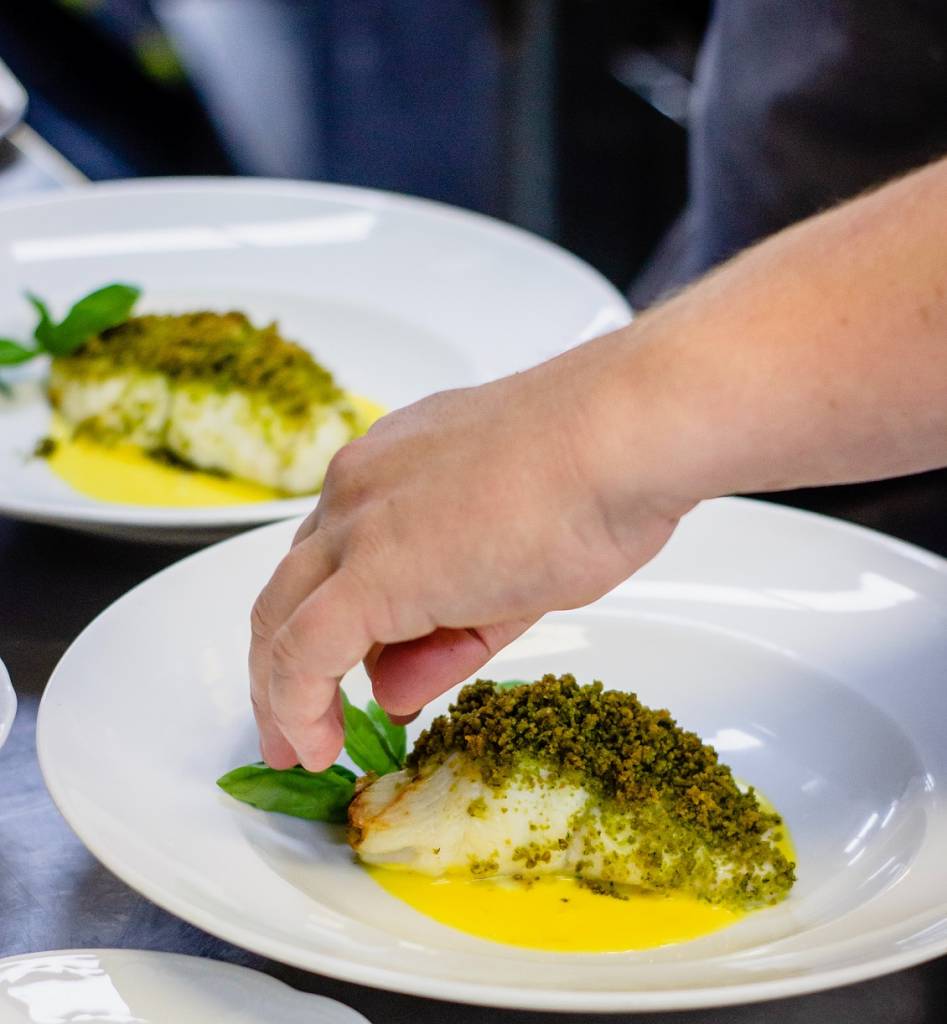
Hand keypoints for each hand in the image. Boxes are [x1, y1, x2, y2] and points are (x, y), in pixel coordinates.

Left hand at [249, 335, 687, 770]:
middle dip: (281, 662)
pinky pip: (303, 653)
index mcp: (392, 471)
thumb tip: (391, 691)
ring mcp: (358, 525)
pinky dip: (295, 707)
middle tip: (295, 721)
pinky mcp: (371, 572)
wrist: (617, 440)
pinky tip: (311, 746)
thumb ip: (444, 634)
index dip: (327, 621)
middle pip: (291, 586)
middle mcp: (360, 489)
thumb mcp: (510, 573)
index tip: (341, 673)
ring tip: (297, 747)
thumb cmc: (594, 478)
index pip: (337, 556)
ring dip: (279, 692)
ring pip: (281, 617)